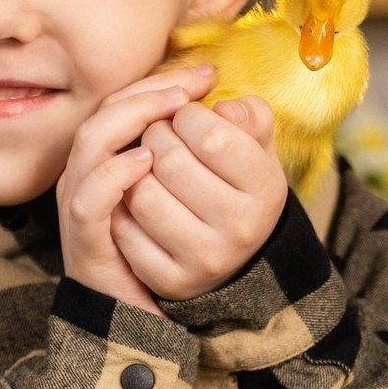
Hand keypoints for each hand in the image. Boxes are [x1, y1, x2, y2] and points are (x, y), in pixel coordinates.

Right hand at [57, 65, 215, 314]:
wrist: (143, 317)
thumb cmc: (168, 252)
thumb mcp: (193, 194)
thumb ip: (214, 153)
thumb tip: (230, 108)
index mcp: (109, 158)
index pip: (125, 100)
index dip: (162, 80)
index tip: (208, 73)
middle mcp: (87, 173)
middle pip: (106, 110)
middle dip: (151, 91)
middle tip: (194, 85)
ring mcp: (80, 204)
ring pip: (91, 141)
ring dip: (131, 119)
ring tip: (173, 109)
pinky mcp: (83, 238)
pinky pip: (89, 197)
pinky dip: (114, 174)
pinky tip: (146, 160)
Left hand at [112, 94, 287, 301]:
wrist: (230, 254)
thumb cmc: (235, 184)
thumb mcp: (255, 147)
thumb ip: (250, 115)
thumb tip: (224, 108)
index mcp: (266, 189)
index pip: (211, 135)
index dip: (187, 115)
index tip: (185, 119)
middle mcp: (241, 229)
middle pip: (170, 161)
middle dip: (155, 136)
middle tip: (159, 139)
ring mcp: (205, 259)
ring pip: (142, 194)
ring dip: (134, 172)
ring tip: (146, 168)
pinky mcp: (170, 280)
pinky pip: (125, 232)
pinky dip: (122, 210)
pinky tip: (135, 202)